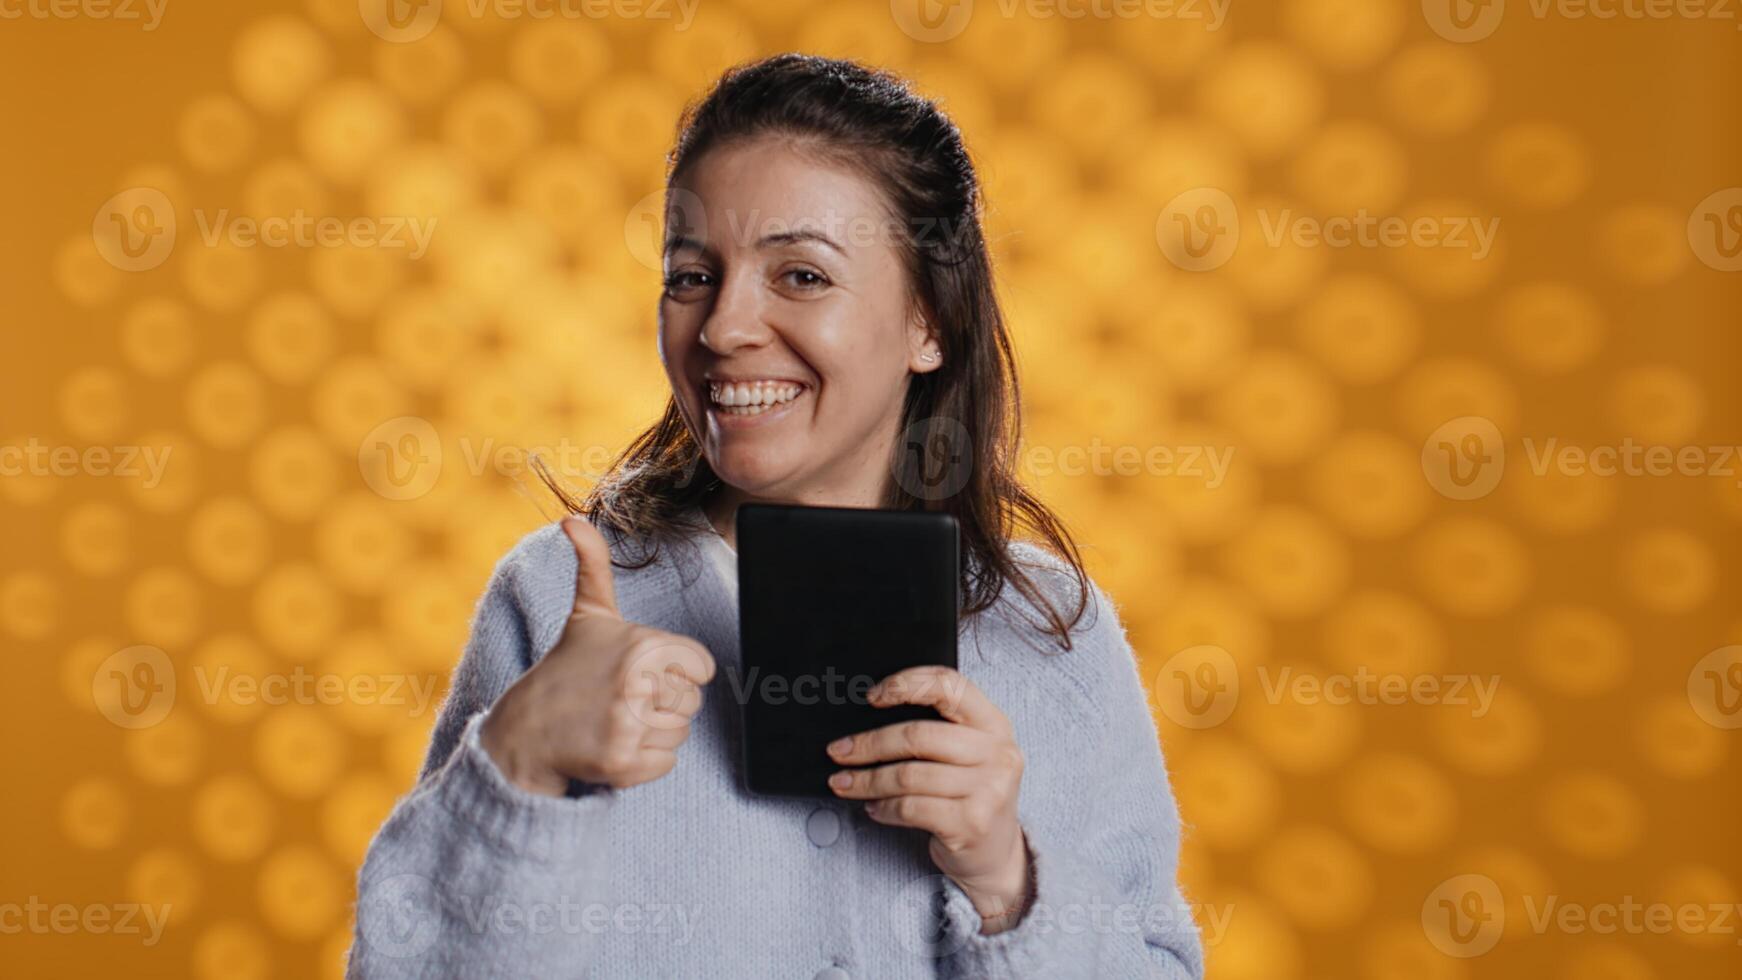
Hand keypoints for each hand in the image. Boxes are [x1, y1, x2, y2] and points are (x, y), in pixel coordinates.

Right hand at [481, 517, 716, 795]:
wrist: (524, 731)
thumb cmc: (567, 669)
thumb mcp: (587, 614)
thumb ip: (593, 565)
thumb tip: (570, 520)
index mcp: (642, 645)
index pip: (701, 667)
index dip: (676, 671)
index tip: (641, 672)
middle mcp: (637, 684)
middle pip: (692, 702)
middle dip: (662, 704)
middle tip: (621, 698)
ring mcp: (628, 725)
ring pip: (680, 734)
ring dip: (653, 732)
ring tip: (614, 720)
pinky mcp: (621, 763)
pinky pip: (666, 764)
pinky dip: (644, 762)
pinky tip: (612, 744)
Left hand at [825, 666, 1031, 932]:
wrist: (996, 856)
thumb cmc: (971, 797)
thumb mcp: (970, 755)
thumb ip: (939, 730)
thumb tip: (871, 717)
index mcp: (994, 724)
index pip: (950, 686)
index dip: (908, 684)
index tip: (873, 696)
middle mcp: (997, 753)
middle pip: (918, 736)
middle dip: (870, 744)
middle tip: (838, 751)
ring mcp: (988, 790)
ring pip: (908, 775)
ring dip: (867, 780)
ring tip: (845, 784)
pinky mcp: (971, 823)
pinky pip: (911, 808)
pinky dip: (884, 808)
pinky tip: (874, 808)